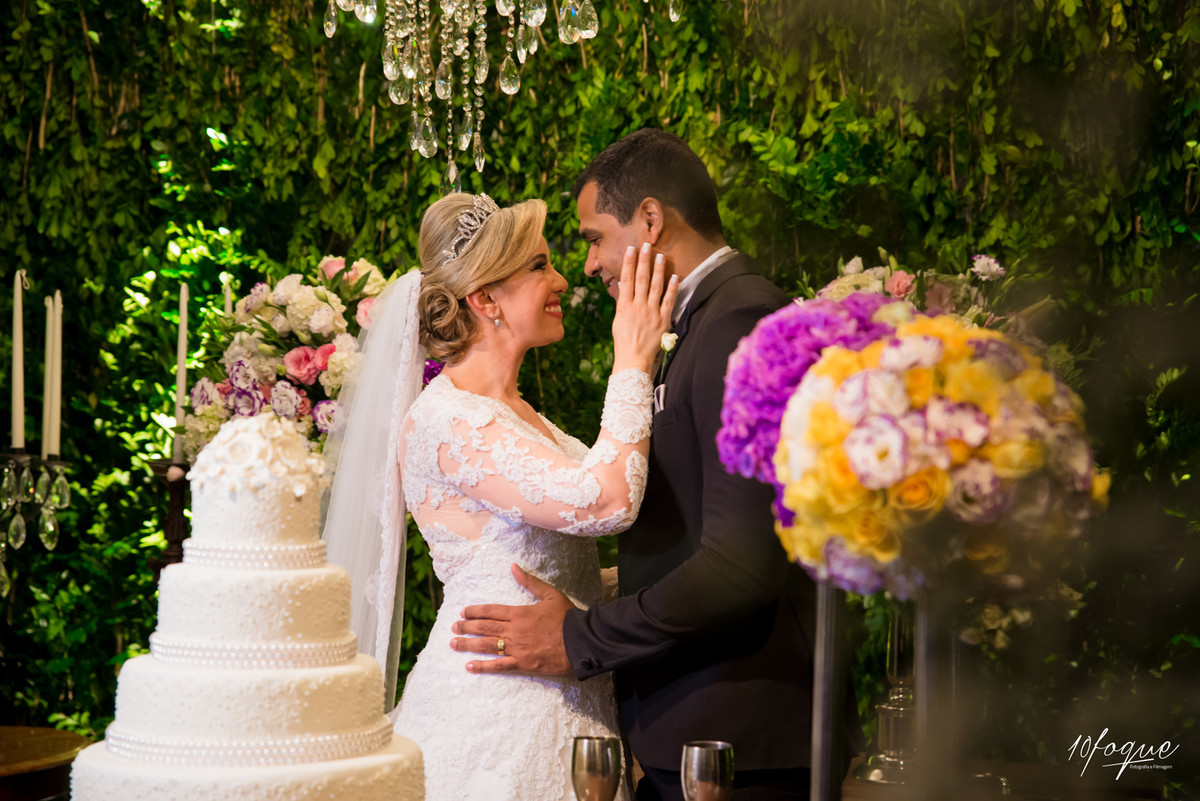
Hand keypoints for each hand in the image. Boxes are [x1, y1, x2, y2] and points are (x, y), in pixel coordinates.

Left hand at [450, 564, 573, 674]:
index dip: (475, 611)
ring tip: (453, 643)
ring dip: (468, 644)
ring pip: (487, 645)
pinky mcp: (522, 664)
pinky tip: (469, 666)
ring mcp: (517, 648)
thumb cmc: (567, 617)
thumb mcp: (550, 594)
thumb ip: (530, 582)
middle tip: (453, 627)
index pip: (491, 610)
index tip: (463, 611)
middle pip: (485, 627)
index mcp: (520, 612)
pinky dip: (483, 666)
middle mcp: (514, 630)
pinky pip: (499, 666)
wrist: (580, 641)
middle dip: (467, 626)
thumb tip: (513, 567)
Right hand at [612, 242, 677, 373]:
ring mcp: (651, 312)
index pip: (627, 280)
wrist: (633, 359)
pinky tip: (675, 276)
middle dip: (644, 261)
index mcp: (624, 306)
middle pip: (641, 279)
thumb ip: (622, 302)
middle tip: (646, 245)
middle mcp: (638, 306)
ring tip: (661, 256)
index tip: (631, 249)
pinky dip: (672, 288)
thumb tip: (623, 285)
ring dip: (658, 270)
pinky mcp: (663, 319)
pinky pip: (669, 301)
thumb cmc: (623, 341)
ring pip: (655, 286)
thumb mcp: (618, 320)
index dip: (629, 263)